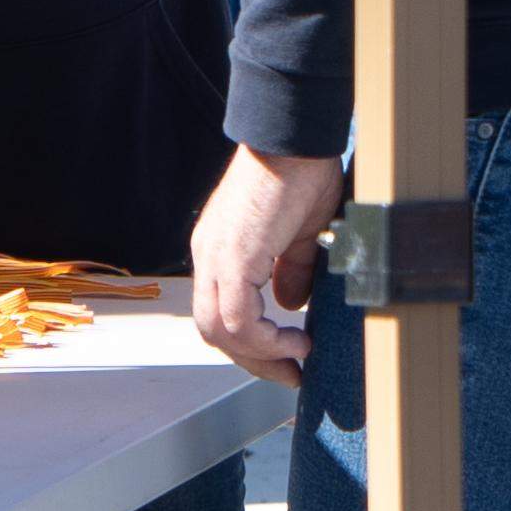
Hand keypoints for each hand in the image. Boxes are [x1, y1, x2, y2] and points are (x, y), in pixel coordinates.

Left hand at [190, 146, 347, 379]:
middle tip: (290, 374)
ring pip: (219, 330)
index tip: (285, 359)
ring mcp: (216, 255)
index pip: (218, 313)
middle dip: (253, 360)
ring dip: (260, 355)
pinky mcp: (233, 255)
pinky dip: (265, 338)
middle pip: (212, 330)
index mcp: (220, 249)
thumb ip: (290, 270)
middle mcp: (208, 255)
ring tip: (297, 357)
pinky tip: (296, 338)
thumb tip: (291, 304)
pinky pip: (238, 318)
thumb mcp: (299, 234)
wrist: (295, 136)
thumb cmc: (301, 172)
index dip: (249, 344)